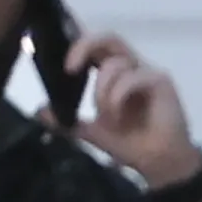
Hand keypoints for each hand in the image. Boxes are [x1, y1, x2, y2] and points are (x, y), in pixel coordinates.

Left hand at [36, 31, 201, 186]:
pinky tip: (119, 116)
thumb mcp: (93, 132)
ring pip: (116, 62)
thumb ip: (68, 121)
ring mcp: (147, 73)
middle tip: (70, 68)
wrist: (159, 163)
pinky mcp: (161, 81)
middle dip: (85, 46)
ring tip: (106, 116)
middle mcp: (132, 67)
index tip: (61, 59)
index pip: (97, 47)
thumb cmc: (131, 144)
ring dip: (103, 90)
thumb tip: (40, 111)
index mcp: (115, 75)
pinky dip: (119, 96)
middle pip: (109, 38)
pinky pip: (133, 77)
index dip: (79, 43)